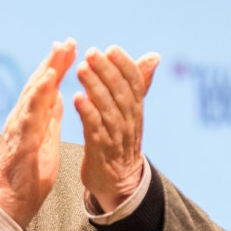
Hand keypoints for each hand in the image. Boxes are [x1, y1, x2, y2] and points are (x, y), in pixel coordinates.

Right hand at [0, 39, 75, 227]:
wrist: (12, 202)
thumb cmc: (28, 176)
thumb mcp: (47, 141)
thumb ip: (51, 118)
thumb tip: (59, 96)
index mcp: (31, 119)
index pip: (45, 87)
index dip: (58, 66)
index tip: (72, 48)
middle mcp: (23, 118)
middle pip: (39, 84)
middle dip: (54, 61)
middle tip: (69, 41)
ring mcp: (20, 128)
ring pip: (33, 93)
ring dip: (47, 70)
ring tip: (61, 52)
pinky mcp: (21, 140)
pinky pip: (30, 113)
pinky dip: (39, 94)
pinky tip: (49, 80)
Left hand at [74, 45, 159, 212]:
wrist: (118, 181)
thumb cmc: (120, 140)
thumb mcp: (131, 111)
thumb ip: (138, 84)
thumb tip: (154, 56)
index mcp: (135, 110)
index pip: (134, 83)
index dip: (124, 65)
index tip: (111, 49)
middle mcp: (129, 122)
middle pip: (121, 93)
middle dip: (107, 71)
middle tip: (91, 53)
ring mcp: (116, 137)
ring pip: (108, 109)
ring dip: (95, 87)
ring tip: (82, 69)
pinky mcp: (100, 152)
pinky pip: (95, 130)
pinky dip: (87, 113)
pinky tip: (77, 98)